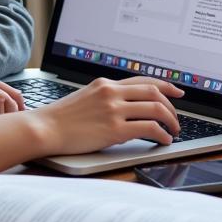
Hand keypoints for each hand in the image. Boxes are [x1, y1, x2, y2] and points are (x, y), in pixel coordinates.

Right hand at [30, 76, 184, 154]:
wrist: (44, 128)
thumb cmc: (60, 119)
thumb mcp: (85, 99)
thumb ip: (106, 99)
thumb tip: (127, 110)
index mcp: (105, 84)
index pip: (143, 80)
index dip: (166, 86)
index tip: (178, 92)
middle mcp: (111, 93)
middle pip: (154, 92)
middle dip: (171, 106)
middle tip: (176, 119)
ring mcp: (114, 110)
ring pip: (156, 108)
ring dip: (170, 121)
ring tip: (173, 131)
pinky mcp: (114, 129)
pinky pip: (149, 128)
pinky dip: (162, 134)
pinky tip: (163, 140)